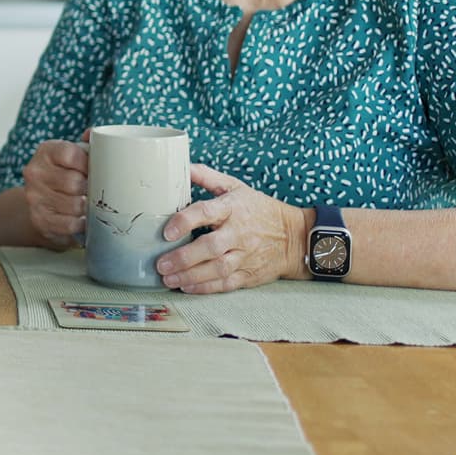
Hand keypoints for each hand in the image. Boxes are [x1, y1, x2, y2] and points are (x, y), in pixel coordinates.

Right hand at [20, 134, 88, 245]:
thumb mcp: (72, 155)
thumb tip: (95, 134)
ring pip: (74, 206)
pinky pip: (69, 225)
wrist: (40, 202)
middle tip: (96, 191)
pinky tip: (83, 219)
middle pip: (73, 183)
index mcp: (45, 151)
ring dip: (87, 208)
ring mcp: (34, 197)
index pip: (69, 154)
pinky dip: (81, 224)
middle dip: (90, 189)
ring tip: (90, 205)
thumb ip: (87, 144)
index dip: (88, 164)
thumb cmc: (64, 175)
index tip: (95, 170)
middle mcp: (34, 173)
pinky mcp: (39, 220)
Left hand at [155, 163, 305, 293]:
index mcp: (233, 208)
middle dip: (183, 258)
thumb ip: (206, 176)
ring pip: (217, 269)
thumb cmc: (259, 209)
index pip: (206, 212)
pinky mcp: (249, 274)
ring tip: (168, 278)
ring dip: (190, 276)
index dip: (184, 222)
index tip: (166, 232)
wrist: (294, 236)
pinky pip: (226, 283)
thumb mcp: (235, 187)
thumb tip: (181, 166)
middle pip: (210, 247)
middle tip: (161, 264)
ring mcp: (245, 255)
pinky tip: (187, 287)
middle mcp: (239, 233)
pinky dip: (206, 288)